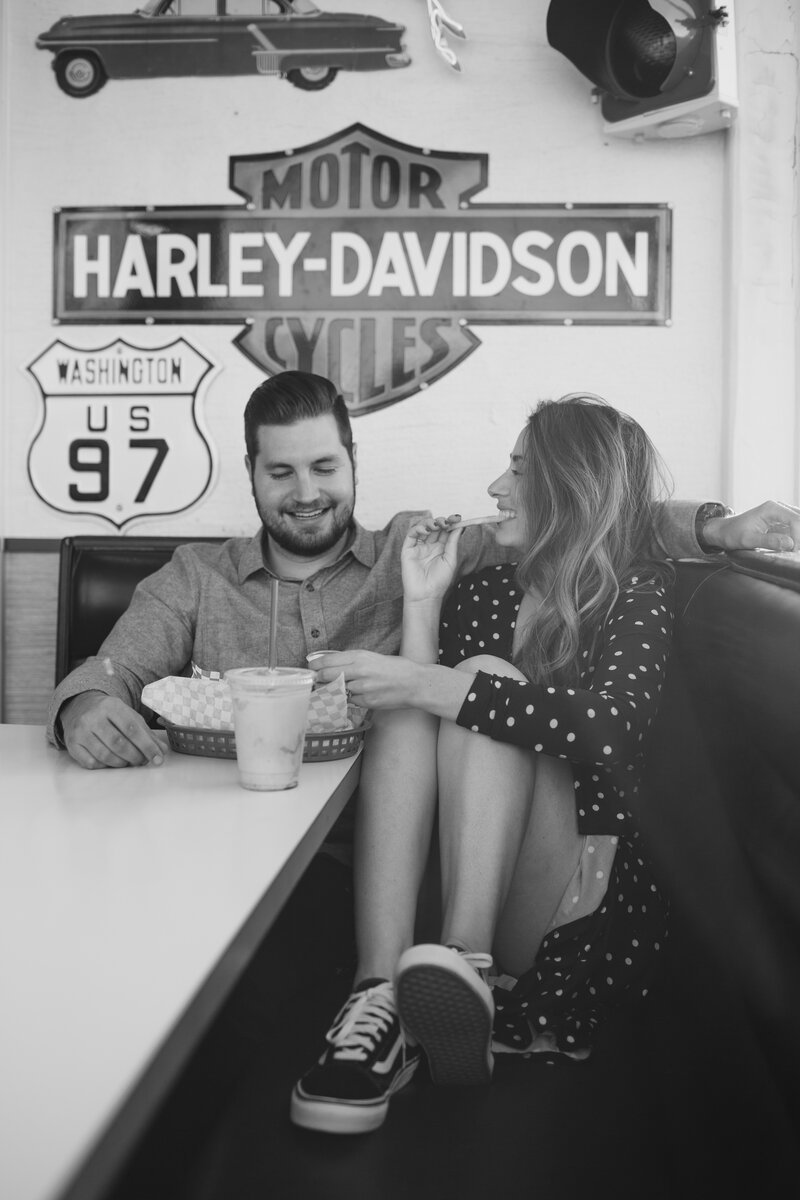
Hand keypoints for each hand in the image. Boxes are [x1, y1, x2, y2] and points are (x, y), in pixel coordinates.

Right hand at [60, 691, 164, 769]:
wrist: (80, 706)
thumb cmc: (109, 714)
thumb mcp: (129, 715)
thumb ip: (146, 733)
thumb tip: (162, 751)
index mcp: (111, 706)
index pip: (132, 729)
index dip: (147, 746)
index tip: (158, 758)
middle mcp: (93, 717)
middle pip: (119, 744)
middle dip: (136, 756)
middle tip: (142, 761)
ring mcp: (80, 731)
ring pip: (105, 755)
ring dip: (122, 763)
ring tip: (129, 761)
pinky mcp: (72, 744)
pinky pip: (91, 763)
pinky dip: (105, 766)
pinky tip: (112, 761)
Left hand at [308, 650, 422, 709]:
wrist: (415, 683)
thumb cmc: (397, 668)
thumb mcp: (373, 657)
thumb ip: (353, 661)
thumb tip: (333, 664)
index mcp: (360, 656)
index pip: (328, 661)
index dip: (315, 665)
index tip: (311, 668)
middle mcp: (359, 671)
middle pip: (326, 676)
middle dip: (319, 679)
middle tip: (316, 680)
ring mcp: (362, 688)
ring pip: (338, 690)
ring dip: (338, 690)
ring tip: (348, 687)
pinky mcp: (367, 701)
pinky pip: (352, 701)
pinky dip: (353, 699)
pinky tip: (363, 694)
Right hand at [401, 513, 463, 602]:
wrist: (427, 595)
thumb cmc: (440, 581)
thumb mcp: (451, 559)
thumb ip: (453, 542)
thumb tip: (460, 526)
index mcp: (441, 548)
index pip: (445, 530)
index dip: (451, 522)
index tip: (458, 518)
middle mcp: (429, 545)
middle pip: (435, 527)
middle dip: (441, 521)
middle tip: (448, 521)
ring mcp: (418, 546)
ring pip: (422, 527)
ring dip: (430, 522)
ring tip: (437, 525)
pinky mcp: (408, 549)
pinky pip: (411, 534)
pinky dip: (418, 528)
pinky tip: (426, 530)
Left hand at [703, 501, 799, 551]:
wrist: (723, 531)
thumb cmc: (732, 534)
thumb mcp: (748, 540)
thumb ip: (769, 541)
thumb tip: (790, 544)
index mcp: (771, 509)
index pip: (795, 520)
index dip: (798, 536)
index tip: (793, 550)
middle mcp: (778, 508)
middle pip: (799, 519)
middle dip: (799, 536)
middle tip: (795, 551)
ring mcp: (780, 515)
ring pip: (798, 523)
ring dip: (798, 537)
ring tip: (794, 550)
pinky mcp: (780, 522)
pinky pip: (794, 528)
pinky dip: (796, 538)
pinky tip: (791, 548)